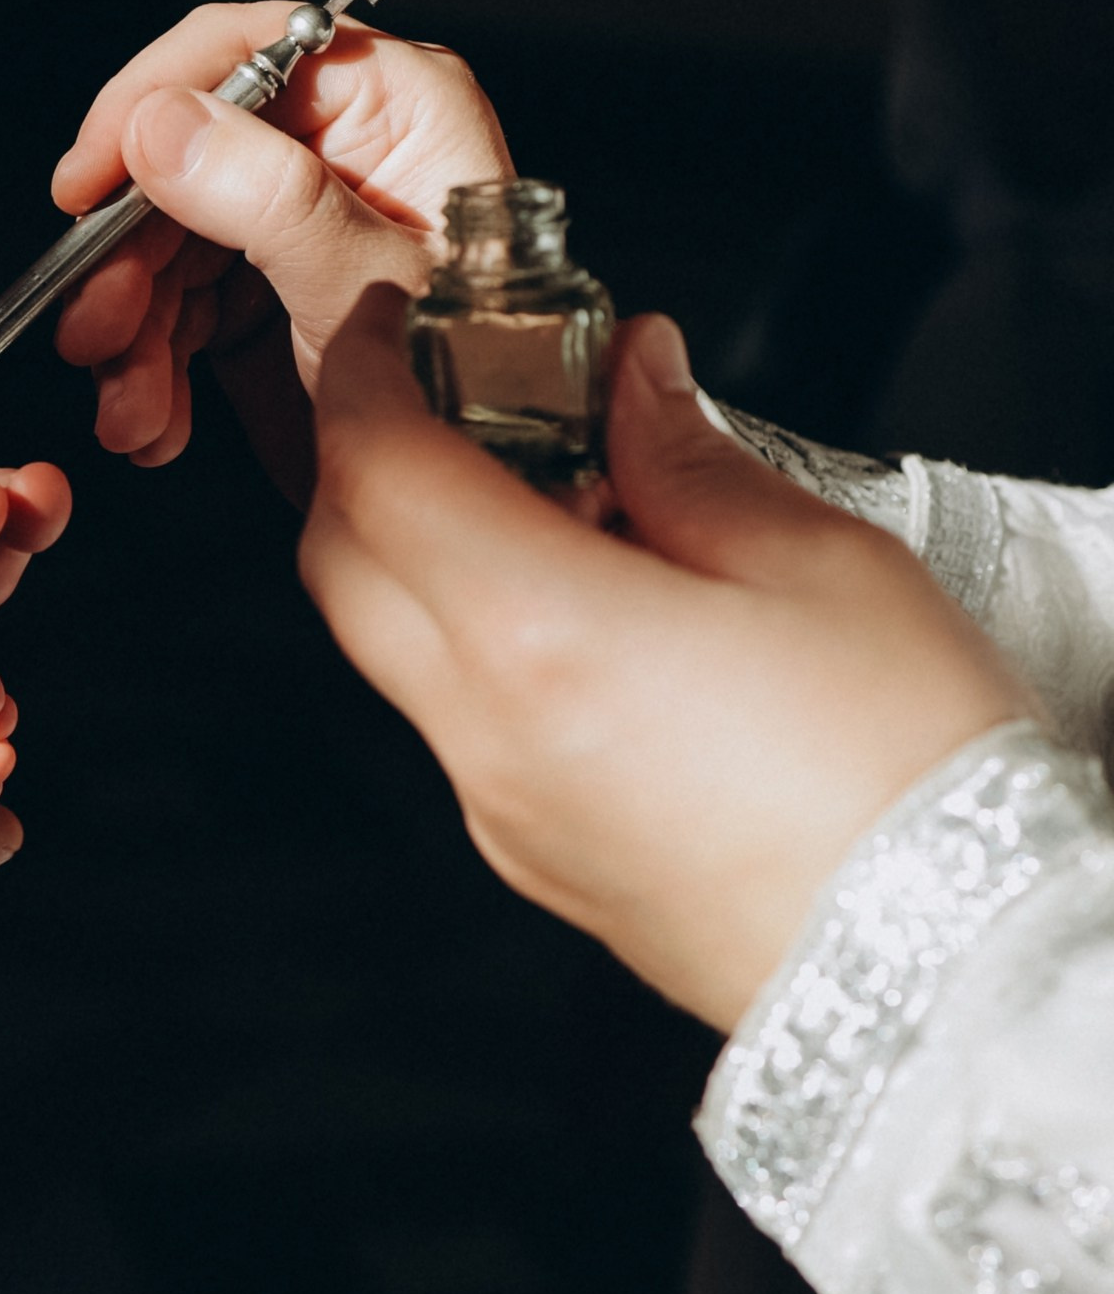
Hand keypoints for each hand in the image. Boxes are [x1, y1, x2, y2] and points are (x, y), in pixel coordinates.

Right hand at [50, 3, 513, 465]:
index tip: (87, 182)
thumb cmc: (474, 379)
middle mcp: (335, 154)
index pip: (244, 53)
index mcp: (390, 106)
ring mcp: (292, 226)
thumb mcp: (369, 284)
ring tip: (130, 413)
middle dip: (127, 261)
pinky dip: (150, 373)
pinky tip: (153, 424)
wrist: (485, 486)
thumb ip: (270, 198)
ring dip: (130, 337)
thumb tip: (162, 126)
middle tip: (97, 332)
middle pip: (180, 164)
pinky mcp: (261, 296)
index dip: (148, 106)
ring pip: (162, 248)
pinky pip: (174, 313)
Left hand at [299, 286, 1032, 1028]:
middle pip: (341, 564)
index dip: (358, 376)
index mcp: (539, 635)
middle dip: (359, 461)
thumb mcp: (819, 565)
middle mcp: (484, 731)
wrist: (952, 969)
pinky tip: (578, 606)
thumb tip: (630, 375)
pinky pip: (454, 724)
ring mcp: (496, 806)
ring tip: (535, 493)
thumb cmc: (910, 773)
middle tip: (441, 393)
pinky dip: (469, 642)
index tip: (385, 323)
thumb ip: (688, 456)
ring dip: (415, 556)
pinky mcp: (531, 855)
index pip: (374, 473)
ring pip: (388, 649)